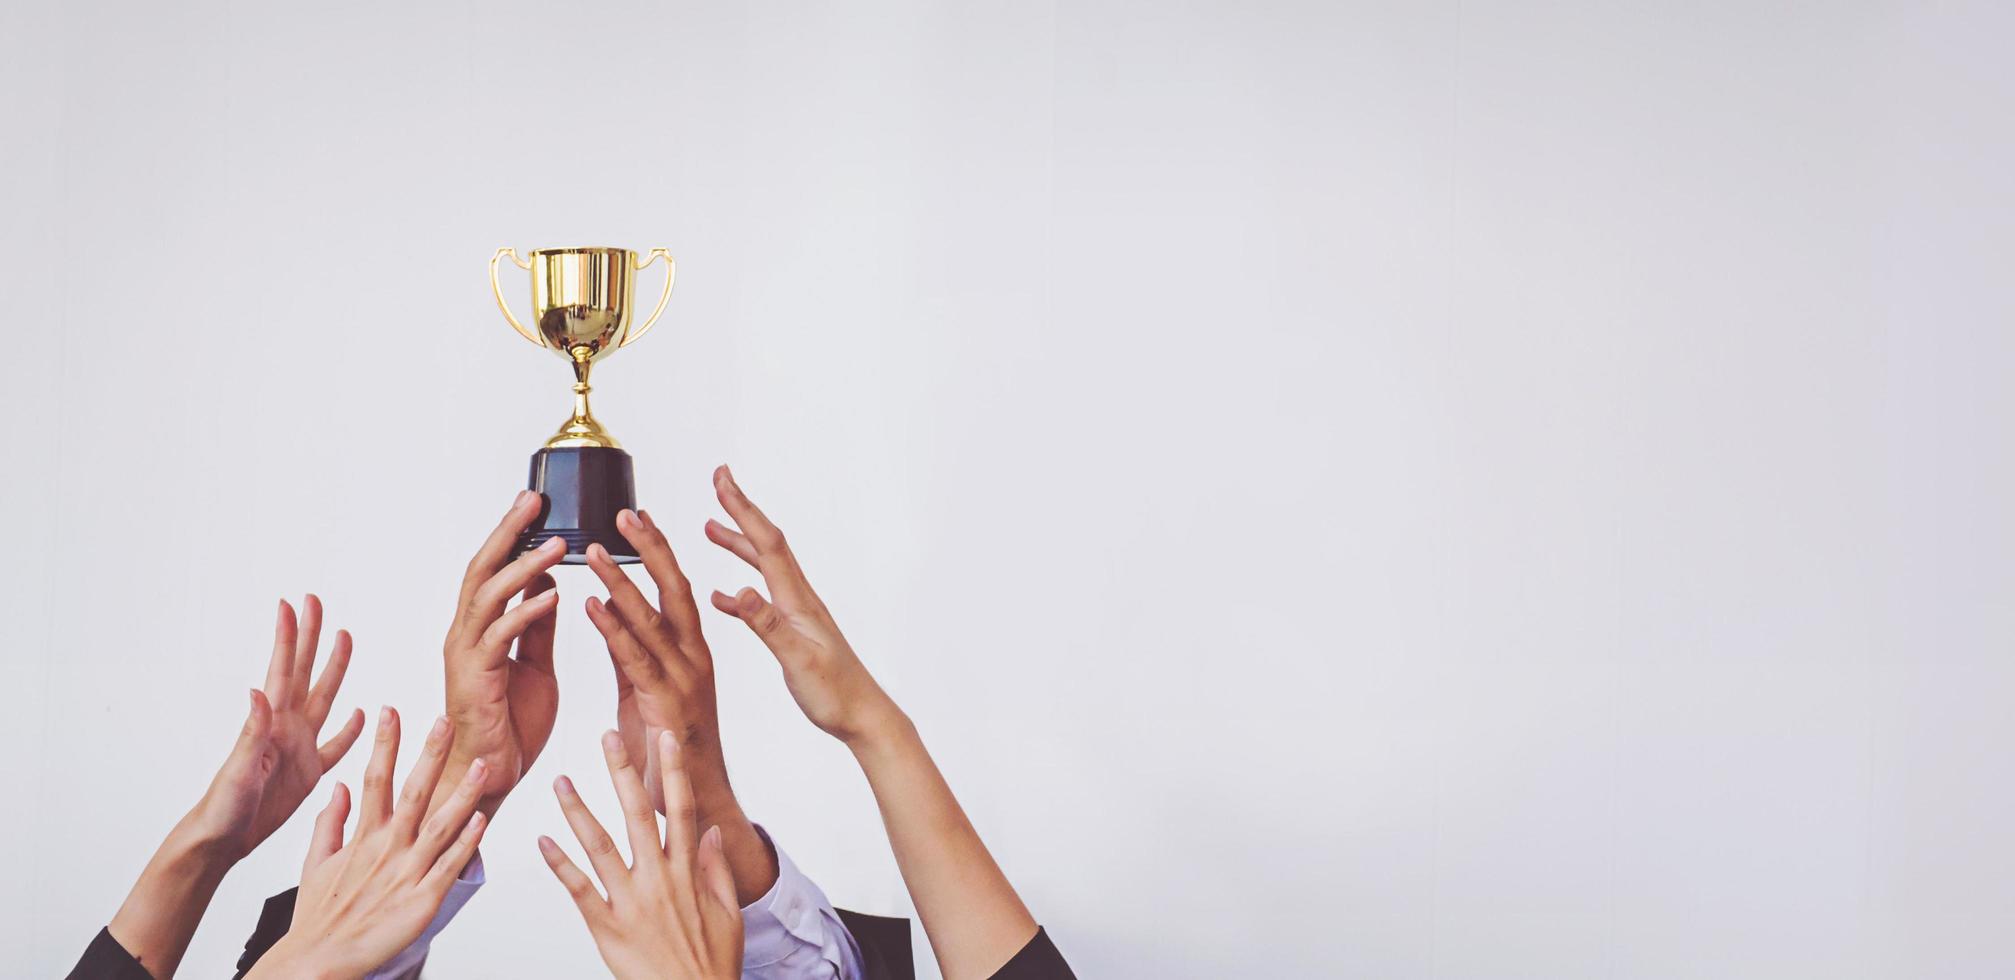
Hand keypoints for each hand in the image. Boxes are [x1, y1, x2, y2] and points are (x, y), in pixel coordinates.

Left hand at [190, 595, 367, 858]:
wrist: (222, 839)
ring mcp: (299, 747)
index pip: (283, 670)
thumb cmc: (222, 807)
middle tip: (316, 603)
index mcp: (271, 723)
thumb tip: (258, 690)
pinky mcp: (309, 772)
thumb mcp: (238, 769)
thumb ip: (252, 731)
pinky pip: (336, 745)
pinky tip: (362, 715)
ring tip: (344, 639)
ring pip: (324, 698)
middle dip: (311, 637)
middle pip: (304, 671)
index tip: (293, 603)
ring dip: (334, 669)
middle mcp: (286, 727)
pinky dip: (350, 729)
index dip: (289, 636)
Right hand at [251, 709, 489, 979]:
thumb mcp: (317, 862)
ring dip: (463, 792)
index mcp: (364, 836)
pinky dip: (468, 842)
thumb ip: (330, 821)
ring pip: (441, 824)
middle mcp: (387, 848)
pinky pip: (451, 866)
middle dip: (431, 754)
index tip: (392, 710)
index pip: (375, 778)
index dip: (385, 743)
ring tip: (483, 763)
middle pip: (413, 791)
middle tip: (447, 719)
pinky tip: (484, 819)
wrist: (318, 960)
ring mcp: (407, 873)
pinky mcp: (424, 900)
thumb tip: (338, 785)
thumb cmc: (320, 914)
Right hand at [439, 491, 565, 814]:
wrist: (490, 777)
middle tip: (534, 499)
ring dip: (523, 568)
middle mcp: (465, 634)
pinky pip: (499, 638)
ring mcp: (465, 656)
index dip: (511, 534)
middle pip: (482, 569)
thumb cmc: (510, 725)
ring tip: (557, 544)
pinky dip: (525, 613)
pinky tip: (553, 596)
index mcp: (480, 629)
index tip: (534, 501)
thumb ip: (536, 627)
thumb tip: (548, 584)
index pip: (492, 568)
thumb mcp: (534, 666)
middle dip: (508, 532)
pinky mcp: (475, 680)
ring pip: (488, 597)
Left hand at [540, 730, 743, 979]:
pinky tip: (543, 841)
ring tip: (561, 780)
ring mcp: (631, 902)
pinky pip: (579, 891)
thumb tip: (712, 831)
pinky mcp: (607, 928)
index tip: (665, 737)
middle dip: (623, 771)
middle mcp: (659, 879)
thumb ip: (717, 869)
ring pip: (601, 846)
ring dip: (579, 810)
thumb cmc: (712, 963)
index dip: (673, 770)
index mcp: (688, 872)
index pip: (681, 808)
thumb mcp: (729, 912)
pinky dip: (560, 865)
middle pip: (639, 814)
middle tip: (608, 736)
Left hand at [582, 509, 717, 813]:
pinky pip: (636, 659)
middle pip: (675, 591)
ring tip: (597, 550)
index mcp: (693, 654)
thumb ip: (633, 656)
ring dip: (623, 582)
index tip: (637, 518)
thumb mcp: (648, 694)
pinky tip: (591, 606)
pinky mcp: (666, 705)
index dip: (658, 552)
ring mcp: (685, 681)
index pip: (677, 590)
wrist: (696, 805)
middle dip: (651, 549)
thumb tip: (612, 617)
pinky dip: (613, 629)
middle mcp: (695, 660)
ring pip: (654, 621)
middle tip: (624, 514)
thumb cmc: (672, 755)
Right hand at [705, 465, 899, 743]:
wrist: (863, 716)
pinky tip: (724, 597)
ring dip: (738, 545)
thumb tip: (740, 589)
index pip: (768, 544)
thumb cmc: (836, 694)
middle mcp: (799, 600)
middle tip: (720, 482)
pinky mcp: (795, 633)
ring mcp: (797, 615)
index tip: (723, 479)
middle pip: (766, 544)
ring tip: (712, 528)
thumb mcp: (798, 660)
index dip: (744, 509)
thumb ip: (768, 625)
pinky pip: (762, 602)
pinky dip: (739, 592)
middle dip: (742, 511)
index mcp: (798, 602)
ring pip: (764, 569)